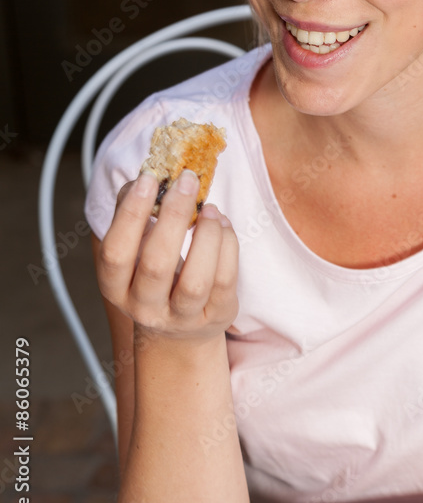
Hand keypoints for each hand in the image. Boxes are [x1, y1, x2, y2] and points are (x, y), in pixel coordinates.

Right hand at [97, 170, 238, 340]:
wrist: (179, 328)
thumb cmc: (154, 272)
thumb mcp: (136, 248)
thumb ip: (134, 211)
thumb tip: (148, 175)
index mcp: (116, 286)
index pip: (116, 252)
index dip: (130, 214)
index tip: (148, 179)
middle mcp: (145, 308)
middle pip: (157, 264)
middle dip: (174, 216)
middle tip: (187, 181)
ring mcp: (182, 317)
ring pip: (195, 280)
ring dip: (206, 234)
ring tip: (209, 208)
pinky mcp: (216, 316)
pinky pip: (225, 281)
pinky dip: (227, 245)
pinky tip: (222, 224)